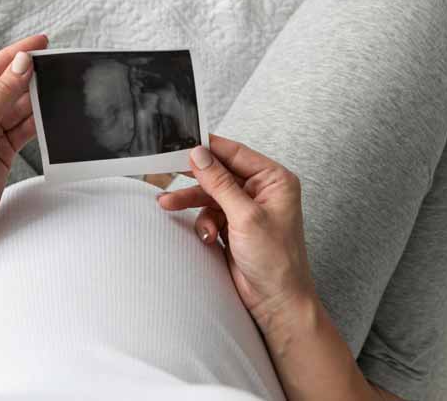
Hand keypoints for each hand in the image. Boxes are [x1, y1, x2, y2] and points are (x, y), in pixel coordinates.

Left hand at [0, 34, 47, 239]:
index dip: (15, 54)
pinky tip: (51, 110)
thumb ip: (4, 92)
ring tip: (57, 85)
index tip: (39, 43)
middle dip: (28, 76)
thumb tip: (22, 62)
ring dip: (35, 98)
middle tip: (54, 63)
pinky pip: (23, 125)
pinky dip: (37, 119)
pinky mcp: (2, 145)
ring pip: (17, 105)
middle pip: (5, 84)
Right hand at [157, 135, 315, 331]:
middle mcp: (261, 191)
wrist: (276, 302)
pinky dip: (202, 223)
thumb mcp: (246, 216)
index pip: (236, 153)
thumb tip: (200, 155)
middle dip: (195, 178)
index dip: (209, 148)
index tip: (183, 144)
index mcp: (274, 180)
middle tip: (169, 170)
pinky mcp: (233, 225)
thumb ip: (220, 183)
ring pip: (209, 194)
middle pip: (219, 172)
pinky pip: (208, 213)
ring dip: (192, 201)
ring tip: (168, 203)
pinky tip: (207, 237)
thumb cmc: (277, 262)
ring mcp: (246, 208)